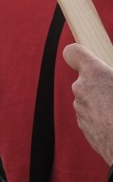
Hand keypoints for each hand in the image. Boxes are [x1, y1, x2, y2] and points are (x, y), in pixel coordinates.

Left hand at [63, 43, 112, 163]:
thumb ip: (112, 77)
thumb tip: (110, 81)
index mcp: (94, 74)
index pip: (73, 53)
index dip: (79, 55)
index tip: (90, 60)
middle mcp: (81, 89)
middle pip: (87, 80)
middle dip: (102, 85)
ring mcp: (80, 110)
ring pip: (90, 100)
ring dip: (103, 104)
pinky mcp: (84, 128)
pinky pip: (92, 117)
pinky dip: (103, 120)